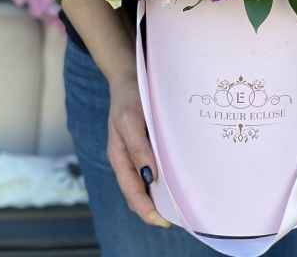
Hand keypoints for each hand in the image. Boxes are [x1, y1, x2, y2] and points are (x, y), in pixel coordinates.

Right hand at [107, 74, 170, 227]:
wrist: (128, 76)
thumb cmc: (129, 96)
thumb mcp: (131, 119)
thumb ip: (138, 147)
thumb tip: (149, 176)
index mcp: (118, 155)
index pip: (132, 191)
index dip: (146, 209)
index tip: (164, 220)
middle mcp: (125, 158)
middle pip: (137, 192)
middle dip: (153, 208)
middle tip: (176, 218)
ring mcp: (133, 152)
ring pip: (143, 183)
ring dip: (157, 196)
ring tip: (177, 206)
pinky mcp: (142, 144)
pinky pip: (149, 168)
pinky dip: (160, 179)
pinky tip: (174, 180)